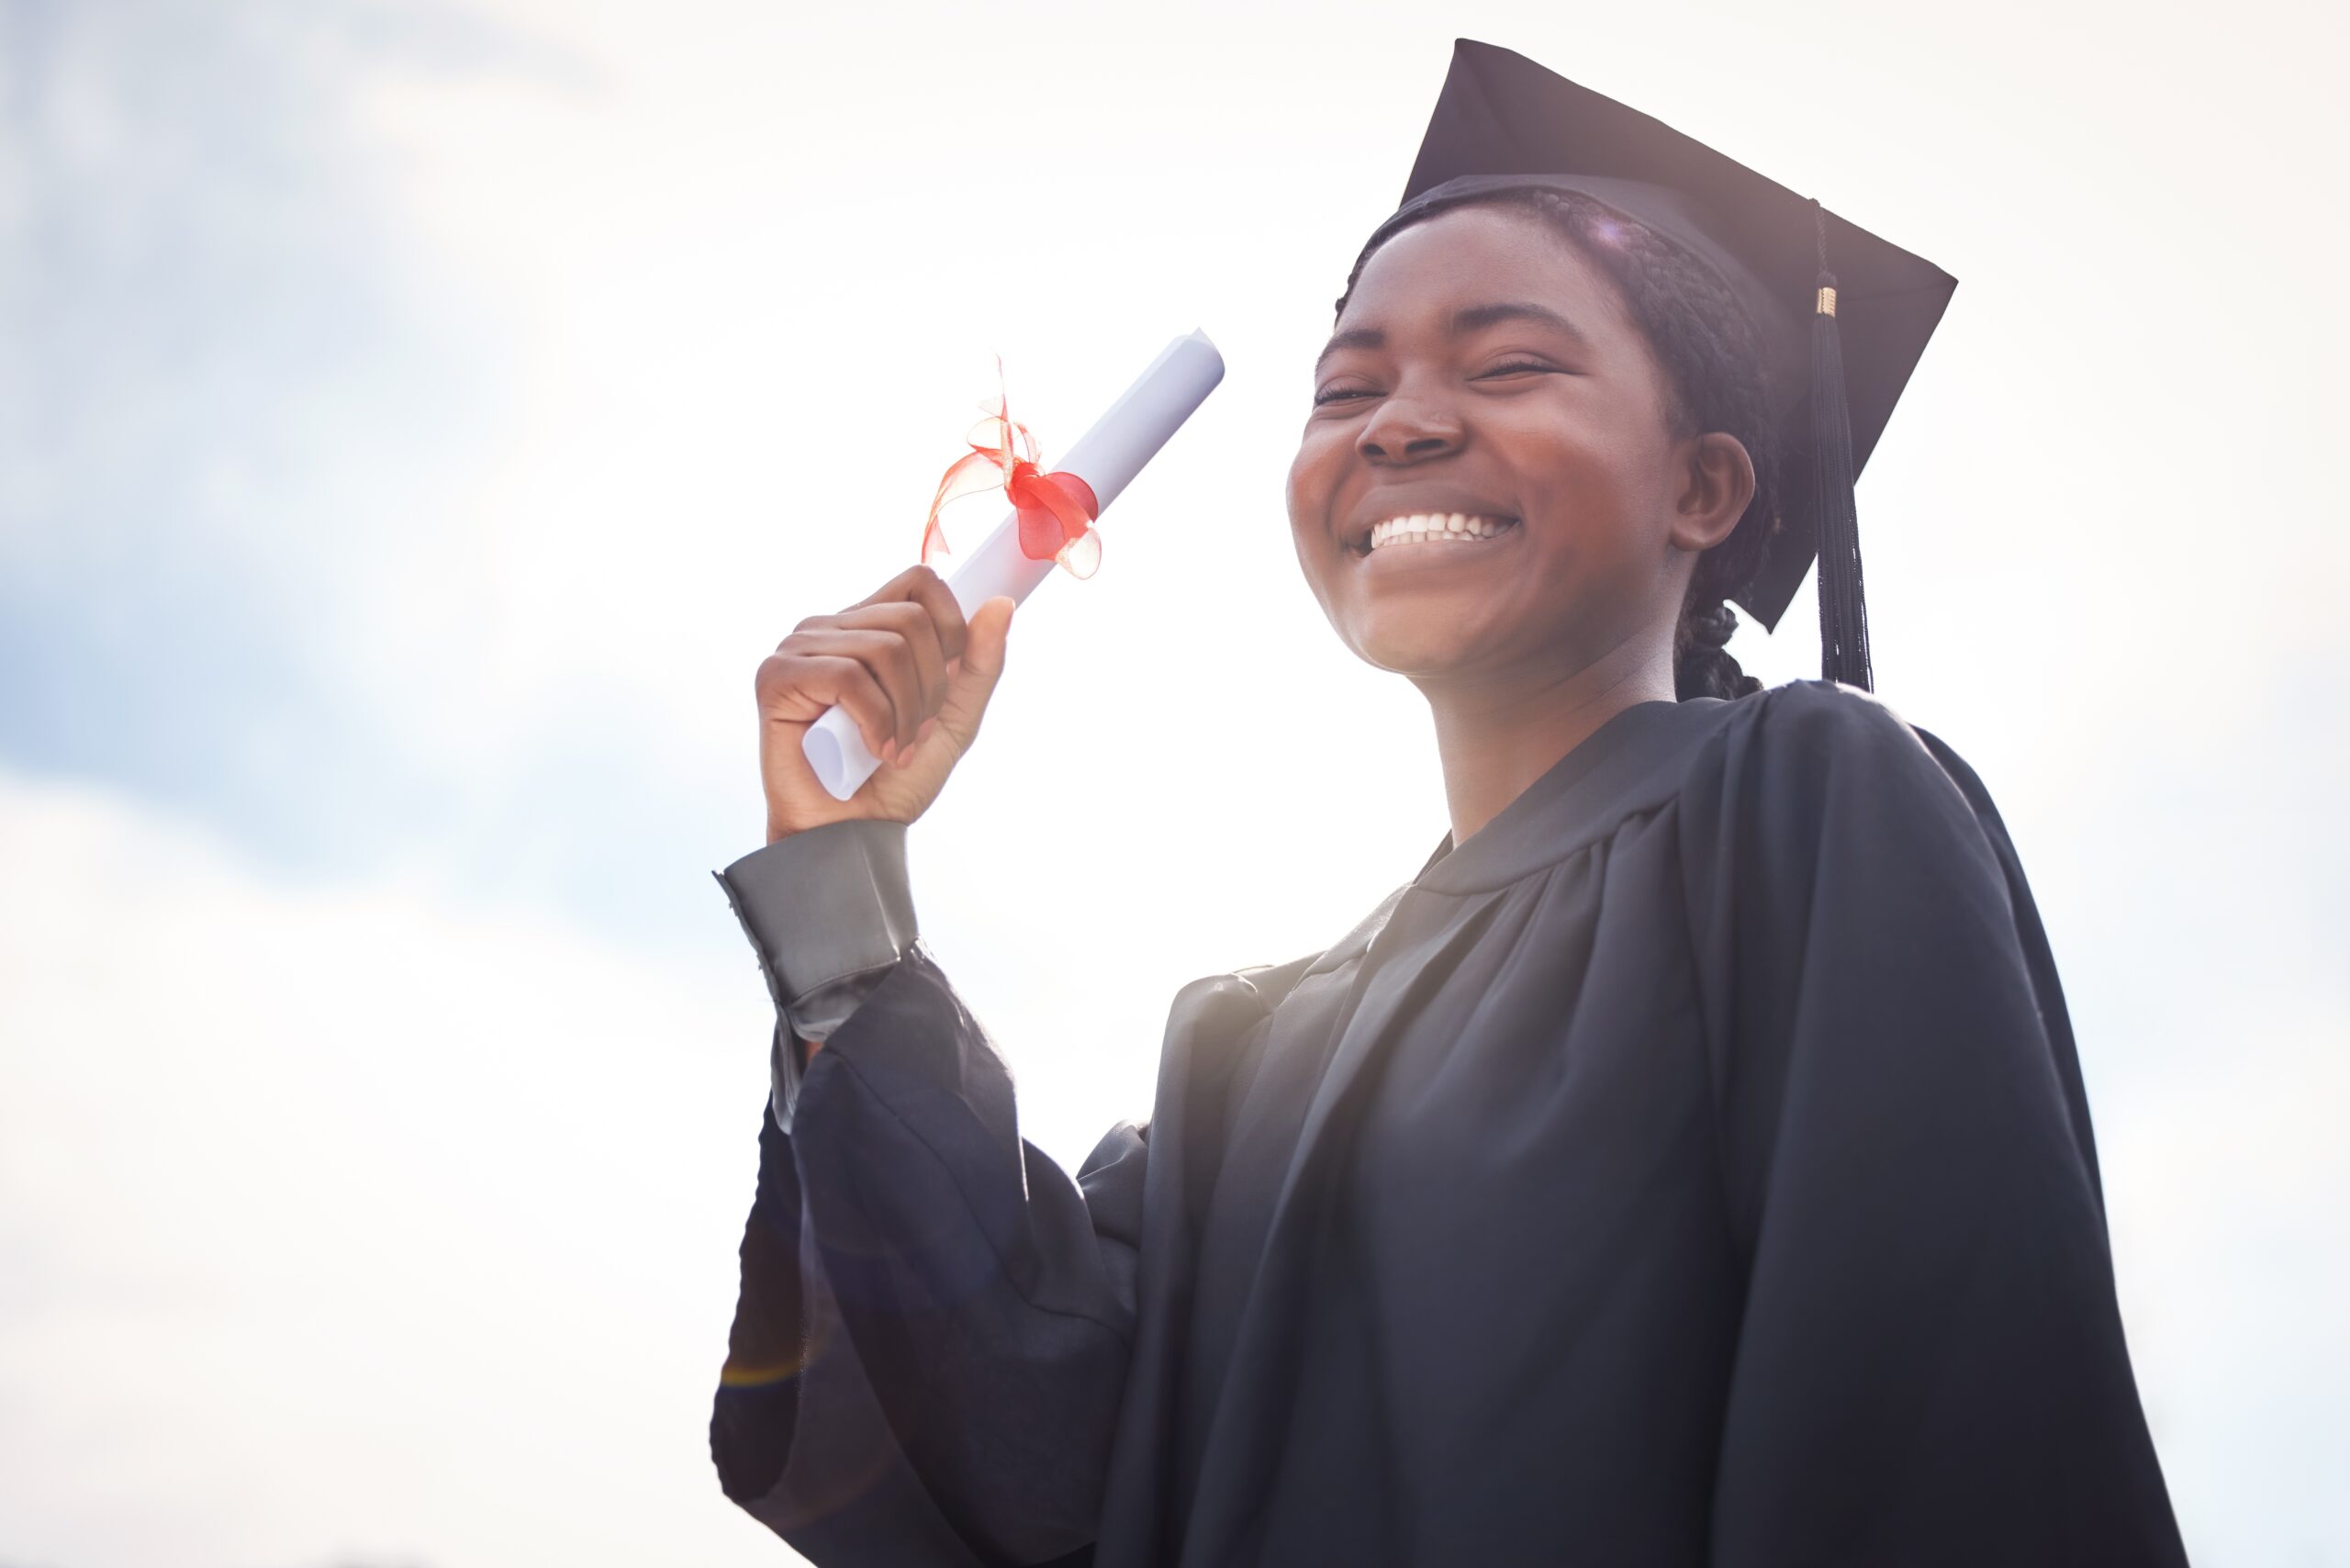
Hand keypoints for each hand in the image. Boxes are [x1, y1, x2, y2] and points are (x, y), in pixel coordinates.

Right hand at [755, 565, 1015, 839]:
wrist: (855, 834)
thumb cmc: (894, 779)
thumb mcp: (954, 718)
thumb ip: (979, 663)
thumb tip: (1000, 604)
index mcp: (869, 627)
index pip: (920, 582)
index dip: (951, 626)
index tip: (948, 682)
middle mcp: (831, 629)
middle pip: (911, 618)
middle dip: (931, 687)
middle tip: (915, 733)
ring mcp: (800, 648)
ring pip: (886, 647)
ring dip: (906, 712)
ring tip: (892, 748)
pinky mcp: (777, 676)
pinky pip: (848, 676)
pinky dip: (875, 721)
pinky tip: (873, 750)